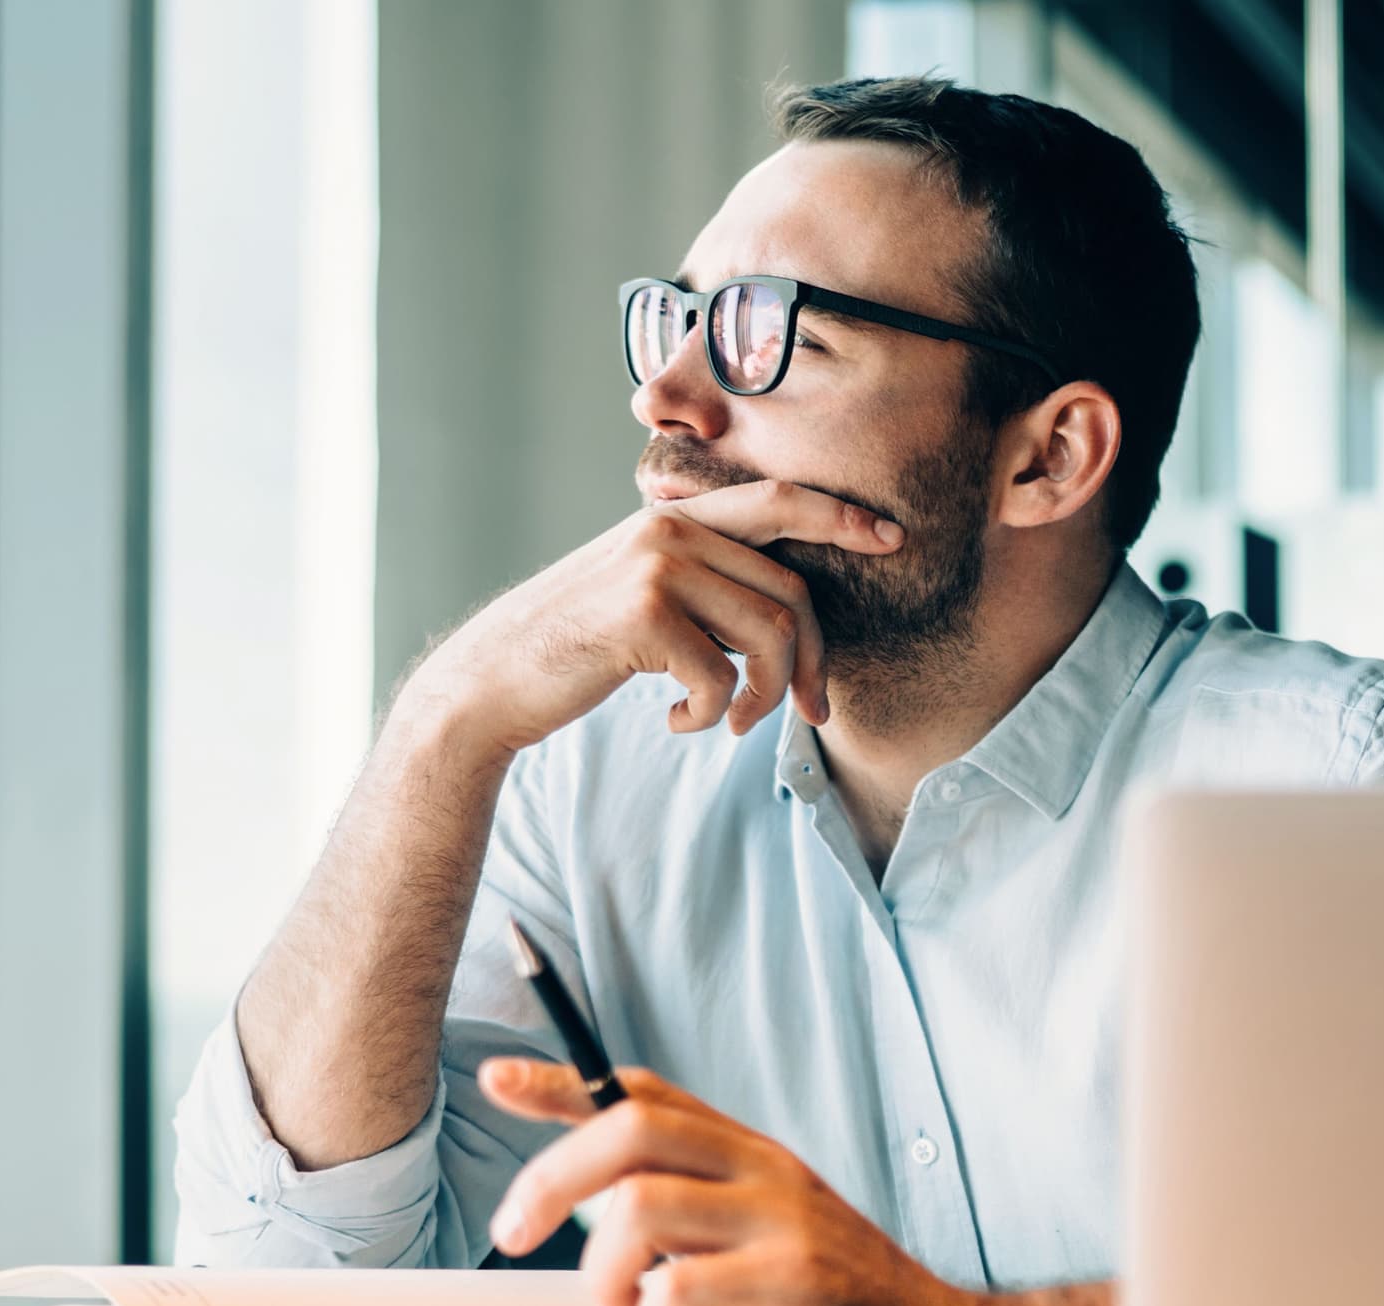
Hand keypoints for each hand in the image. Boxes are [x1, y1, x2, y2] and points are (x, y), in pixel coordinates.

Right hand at [410, 482, 903, 758]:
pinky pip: (723, 680)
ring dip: (764, 700)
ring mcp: (658, 567)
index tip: (891, 537)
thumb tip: (785, 624)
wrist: (492, 681)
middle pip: (790, 594)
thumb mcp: (640, 598)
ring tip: (735, 723)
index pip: (777, 503)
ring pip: (770, 639)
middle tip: (811, 712)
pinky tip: (674, 722)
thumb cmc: (573, 650)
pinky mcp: (646, 617)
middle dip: (813, 665)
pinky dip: (710, 718)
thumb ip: (702, 585)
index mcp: (673, 517)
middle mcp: (669, 528)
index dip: (840, 518)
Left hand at [478, 1058, 979, 1305]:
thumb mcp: (755, 1229)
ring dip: (605, 1278)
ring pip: (639, 1208)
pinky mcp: (796, 1283)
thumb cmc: (832, 1298)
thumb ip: (688, 1204)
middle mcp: (763, 1170)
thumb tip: (593, 1196)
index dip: (562, 1082)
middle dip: (550, 1178)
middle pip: (628, 1130)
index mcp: (748, 1153)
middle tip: (514, 1235)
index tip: (496, 1078)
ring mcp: (782, 1222)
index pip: (644, 1092)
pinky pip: (681, 1288)